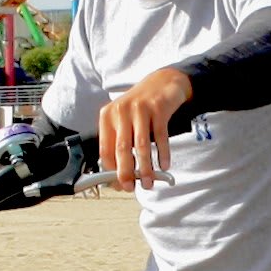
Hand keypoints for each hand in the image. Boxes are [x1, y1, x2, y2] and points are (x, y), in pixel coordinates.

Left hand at [98, 67, 192, 189]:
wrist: (162, 82)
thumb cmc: (141, 107)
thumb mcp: (124, 120)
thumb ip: (120, 142)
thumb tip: (120, 174)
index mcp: (107, 116)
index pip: (105, 149)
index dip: (111, 170)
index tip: (119, 184)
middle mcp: (121, 111)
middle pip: (121, 149)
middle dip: (127, 173)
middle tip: (131, 187)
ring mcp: (139, 109)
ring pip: (141, 146)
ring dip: (146, 168)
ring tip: (150, 182)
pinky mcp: (157, 109)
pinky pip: (160, 137)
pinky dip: (163, 154)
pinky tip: (165, 165)